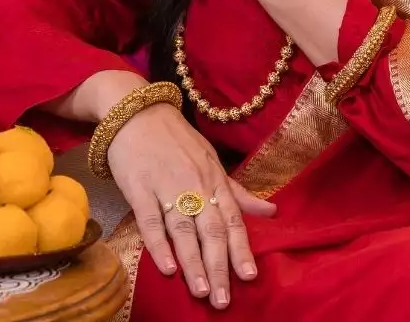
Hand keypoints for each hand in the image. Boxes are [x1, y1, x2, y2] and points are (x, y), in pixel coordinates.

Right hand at [107, 104, 275, 309]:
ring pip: (183, 229)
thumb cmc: (176, 139)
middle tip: (223, 300)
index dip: (241, 249)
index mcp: (214, 179)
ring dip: (194, 263)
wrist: (137, 110)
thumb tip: (272, 211)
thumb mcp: (211, 159)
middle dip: (219, 267)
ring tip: (202, 292)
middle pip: (210, 230)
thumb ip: (237, 191)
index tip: (249, 277)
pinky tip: (168, 268)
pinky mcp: (139, 187)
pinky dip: (159, 245)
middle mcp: (195, 184)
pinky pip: (150, 220)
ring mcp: (166, 186)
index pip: (232, 219)